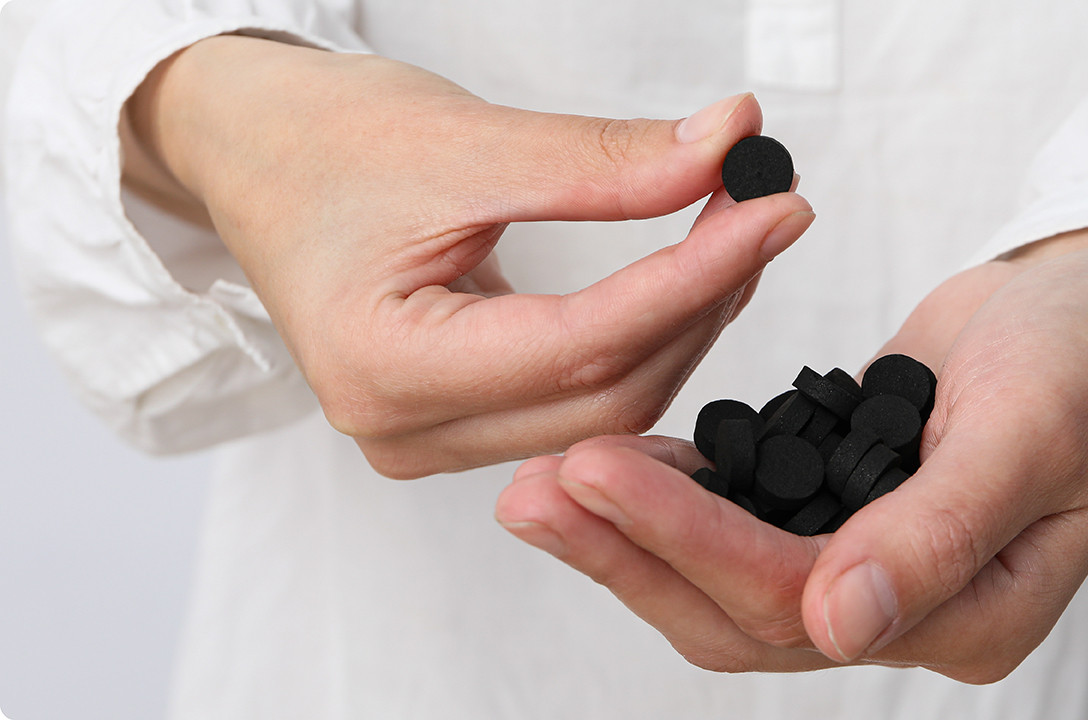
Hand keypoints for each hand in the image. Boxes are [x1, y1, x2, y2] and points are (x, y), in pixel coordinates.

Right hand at [123, 35, 811, 477]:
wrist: (254, 155)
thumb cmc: (324, 142)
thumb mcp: (468, 140)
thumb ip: (605, 162)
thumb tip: (731, 144)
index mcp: (384, 369)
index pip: (588, 342)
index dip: (697, 274)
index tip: (777, 208)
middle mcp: (405, 430)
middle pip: (612, 392)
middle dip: (704, 298)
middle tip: (768, 205)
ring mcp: (431, 438)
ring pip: (610, 404)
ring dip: (687, 319)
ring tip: (737, 228)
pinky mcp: (460, 422)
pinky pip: (584, 398)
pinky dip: (647, 337)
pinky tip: (690, 278)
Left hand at [496, 226, 1087, 679]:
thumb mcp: (1033, 430)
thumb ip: (936, 533)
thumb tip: (839, 624)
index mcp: (972, 616)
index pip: (802, 602)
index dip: (693, 541)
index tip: (596, 472)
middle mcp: (914, 611)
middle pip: (743, 612)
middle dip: (631, 552)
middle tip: (533, 490)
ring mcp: (875, 568)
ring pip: (728, 579)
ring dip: (634, 534)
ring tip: (543, 483)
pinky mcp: (845, 513)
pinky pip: (744, 524)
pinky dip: (677, 497)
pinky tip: (613, 460)